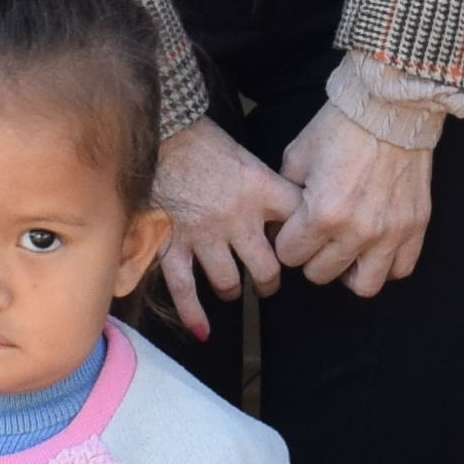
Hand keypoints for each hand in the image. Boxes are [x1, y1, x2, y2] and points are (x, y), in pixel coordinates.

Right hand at [146, 118, 295, 339]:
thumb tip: (290, 215)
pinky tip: (203, 331)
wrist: (159, 132)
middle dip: (269, 281)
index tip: (300, 247)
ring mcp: (203, 235)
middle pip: (267, 267)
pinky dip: (193, 314)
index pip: (298, 222)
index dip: (304, 239)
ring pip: (229, 283)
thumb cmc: (203, 142)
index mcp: (261, 191)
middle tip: (267, 283)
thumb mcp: (247, 159)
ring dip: (233, 292)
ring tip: (233, 291)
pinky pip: (185, 289)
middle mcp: (237, 218)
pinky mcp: (172, 244)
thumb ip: (268, 189)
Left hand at [270, 102, 437, 298]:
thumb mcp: (298, 157)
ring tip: (345, 252)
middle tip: (316, 237)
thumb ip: (286, 195)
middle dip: (312, 256)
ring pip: (363, 286)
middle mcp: (358, 231)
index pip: (289, 256)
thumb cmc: (341, 128)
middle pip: (320, 274)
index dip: (286, 241)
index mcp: (322, 214)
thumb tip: (279, 223)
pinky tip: (374, 248)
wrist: (390, 108)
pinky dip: (385, 265)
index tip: (292, 227)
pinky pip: (400, 269)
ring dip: (348, 271)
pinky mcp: (416, 226)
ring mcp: (391, 232)